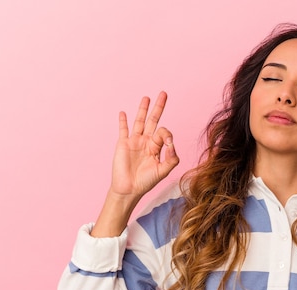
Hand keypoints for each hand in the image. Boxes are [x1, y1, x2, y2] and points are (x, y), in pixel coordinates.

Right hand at [90, 92, 178, 237]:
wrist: (129, 189)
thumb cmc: (146, 181)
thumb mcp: (163, 171)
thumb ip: (171, 159)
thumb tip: (173, 145)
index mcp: (157, 147)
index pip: (164, 133)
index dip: (167, 135)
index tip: (168, 143)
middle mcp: (146, 141)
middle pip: (154, 120)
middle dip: (159, 107)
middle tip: (164, 93)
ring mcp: (134, 141)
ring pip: (140, 121)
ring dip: (143, 109)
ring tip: (147, 97)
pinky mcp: (123, 144)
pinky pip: (123, 130)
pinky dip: (123, 121)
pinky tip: (123, 113)